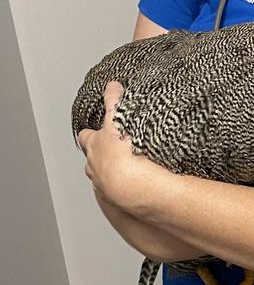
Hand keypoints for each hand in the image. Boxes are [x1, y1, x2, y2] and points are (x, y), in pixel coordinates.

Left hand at [77, 80, 163, 208]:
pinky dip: (124, 189)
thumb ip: (113, 101)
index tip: (92, 131)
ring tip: (128, 169)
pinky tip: (136, 185)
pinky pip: (118, 193)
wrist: (133, 185)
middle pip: (92, 159)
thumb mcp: (117, 119)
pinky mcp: (118, 199)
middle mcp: (95, 167)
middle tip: (113, 150)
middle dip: (99, 155)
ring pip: (103, 177)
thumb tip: (112, 85)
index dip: (89, 133)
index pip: (86, 137)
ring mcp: (105, 185)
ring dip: (112, 173)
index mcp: (94, 146)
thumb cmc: (122, 154)